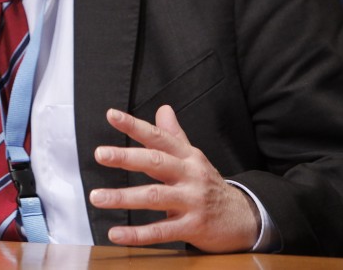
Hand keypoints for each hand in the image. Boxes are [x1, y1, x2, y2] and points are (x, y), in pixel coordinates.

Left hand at [88, 105, 259, 252]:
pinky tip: (116, 234)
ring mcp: (192, 202)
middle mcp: (190, 176)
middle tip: (100, 153)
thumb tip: (163, 108)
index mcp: (188, 156)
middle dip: (127, 157)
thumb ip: (174, 136)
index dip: (135, 125)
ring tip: (97, 197)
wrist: (245, 219)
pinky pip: (161, 232)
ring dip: (123, 197)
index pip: (159, 137)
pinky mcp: (194, 227)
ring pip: (154, 197)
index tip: (111, 115)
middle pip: (156, 162)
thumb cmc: (209, 185)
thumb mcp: (194, 158)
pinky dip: (137, 234)